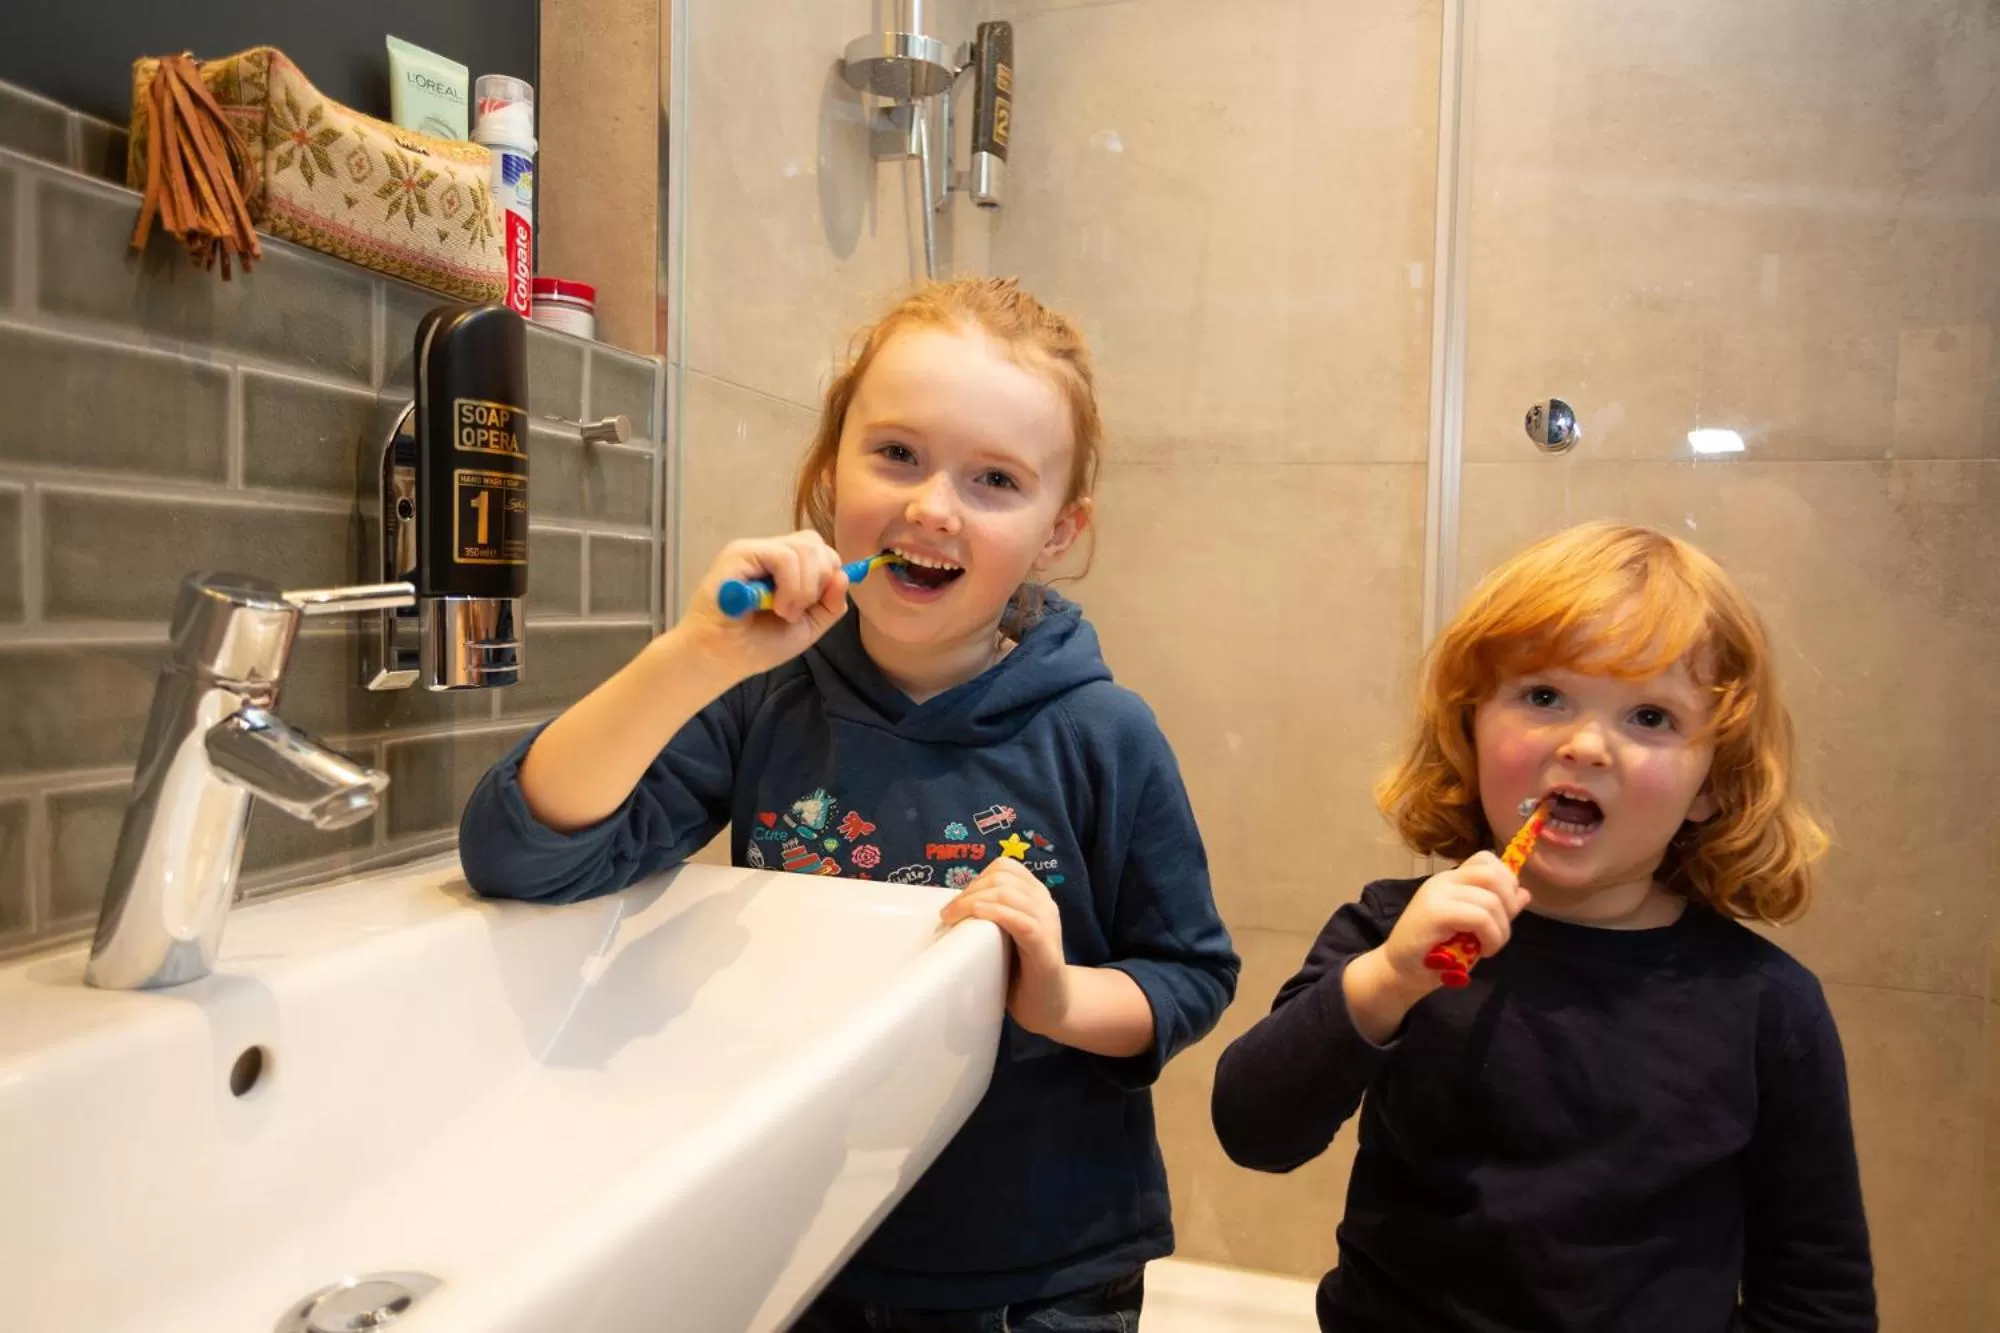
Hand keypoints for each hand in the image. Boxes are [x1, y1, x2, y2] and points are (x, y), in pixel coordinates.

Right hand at [673, 531, 850, 684]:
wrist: (722, 658)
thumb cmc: (758, 644)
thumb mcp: (808, 626)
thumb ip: (830, 604)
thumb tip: (844, 576)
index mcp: (787, 566)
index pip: (822, 551)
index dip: (829, 576)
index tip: (815, 606)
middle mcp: (770, 552)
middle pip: (815, 543)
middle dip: (820, 580)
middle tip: (799, 610)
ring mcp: (755, 550)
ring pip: (804, 548)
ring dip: (804, 588)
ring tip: (785, 612)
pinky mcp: (740, 553)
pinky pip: (783, 556)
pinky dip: (790, 585)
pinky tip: (777, 606)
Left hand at [941, 857, 1070, 1035]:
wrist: (1051, 1005)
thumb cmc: (1023, 972)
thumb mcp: (1006, 936)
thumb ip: (992, 917)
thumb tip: (952, 908)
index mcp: (1036, 897)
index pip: (1006, 867)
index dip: (977, 878)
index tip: (958, 901)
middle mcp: (1044, 904)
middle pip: (1003, 876)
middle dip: (969, 890)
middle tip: (948, 914)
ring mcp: (1047, 923)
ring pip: (1008, 893)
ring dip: (973, 901)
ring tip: (952, 918)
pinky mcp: (1044, 947)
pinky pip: (1021, 920)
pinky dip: (994, 913)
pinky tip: (976, 917)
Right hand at [1378, 851, 1531, 990]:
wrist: (1402, 971)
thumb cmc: (1436, 952)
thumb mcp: (1473, 928)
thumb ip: (1496, 908)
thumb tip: (1525, 893)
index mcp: (1452, 880)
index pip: (1486, 859)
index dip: (1506, 880)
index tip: (1505, 909)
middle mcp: (1445, 881)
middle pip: (1493, 873)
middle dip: (1509, 903)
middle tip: (1501, 929)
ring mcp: (1438, 894)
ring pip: (1491, 900)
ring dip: (1502, 930)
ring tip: (1491, 946)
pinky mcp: (1435, 913)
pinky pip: (1479, 917)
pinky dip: (1492, 937)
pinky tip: (1484, 951)